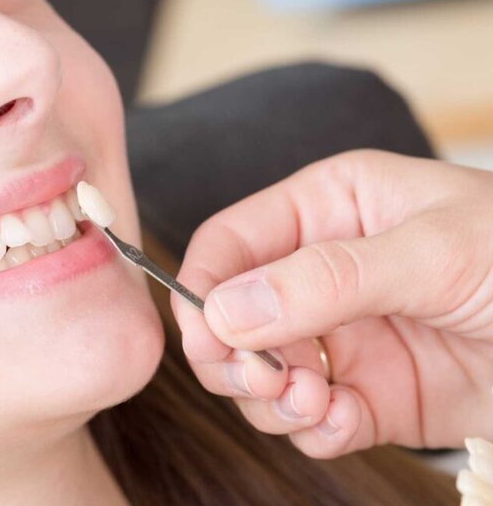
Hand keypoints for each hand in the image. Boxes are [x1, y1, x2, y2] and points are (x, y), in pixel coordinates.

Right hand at [172, 150, 492, 458]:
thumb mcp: (435, 250)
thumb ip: (327, 277)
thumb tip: (226, 310)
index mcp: (328, 210)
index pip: (229, 243)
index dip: (204, 289)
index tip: (208, 339)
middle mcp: (321, 274)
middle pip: (231, 317)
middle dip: (236, 356)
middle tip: (268, 381)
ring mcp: (342, 338)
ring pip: (261, 375)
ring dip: (273, 399)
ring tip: (317, 403)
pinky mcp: (367, 395)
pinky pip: (308, 419)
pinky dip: (313, 430)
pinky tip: (342, 423)